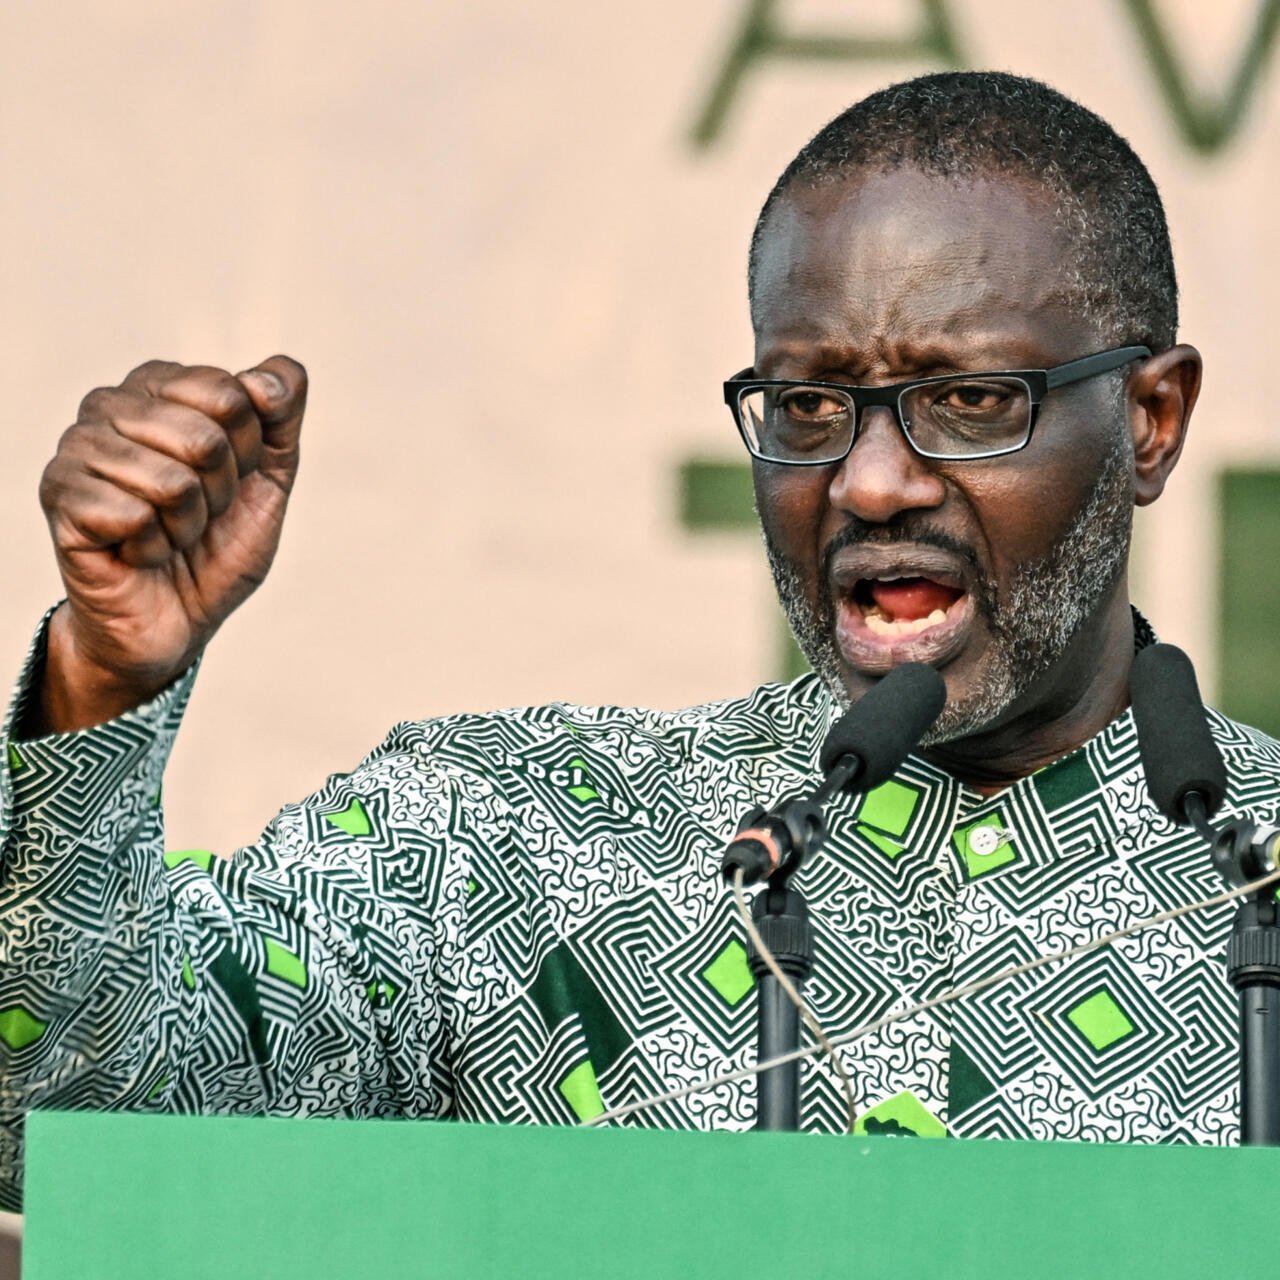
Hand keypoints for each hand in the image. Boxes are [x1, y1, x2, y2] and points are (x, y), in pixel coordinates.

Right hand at [30, 356, 306, 733]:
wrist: (179, 619)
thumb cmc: (218, 543)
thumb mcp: (271, 478)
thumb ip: (283, 416)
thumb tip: (273, 376)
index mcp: (159, 385)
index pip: (230, 394)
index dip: (248, 452)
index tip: (232, 478)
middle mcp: (109, 404)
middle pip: (205, 437)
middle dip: (219, 492)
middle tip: (197, 513)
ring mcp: (77, 449)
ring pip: (173, 481)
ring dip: (188, 525)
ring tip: (168, 533)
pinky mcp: (59, 498)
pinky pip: (137, 517)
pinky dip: (154, 547)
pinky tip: (138, 552)